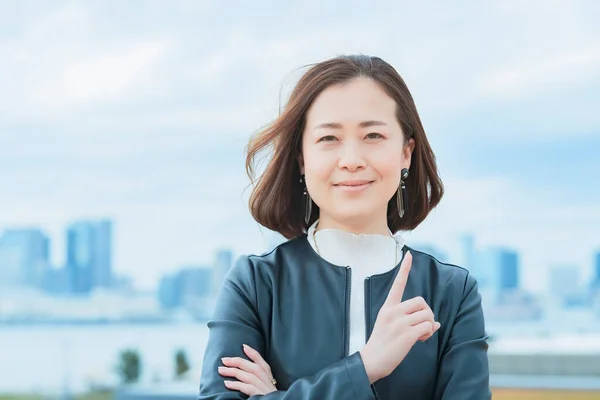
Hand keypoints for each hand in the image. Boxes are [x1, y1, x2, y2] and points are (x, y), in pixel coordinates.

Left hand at [218, 344, 277, 395]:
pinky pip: (247, 388)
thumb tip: (242, 371)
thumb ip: (258, 378)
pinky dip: (236, 385)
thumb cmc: (268, 397)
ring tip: (221, 370)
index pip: (262, 362)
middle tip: (223, 360)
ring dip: (233, 372)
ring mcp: (264, 388)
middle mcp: (268, 381)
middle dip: (237, 361)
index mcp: (269, 377)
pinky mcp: (260, 396)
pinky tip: (227, 384)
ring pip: (248, 376)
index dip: (253, 353)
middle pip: (252, 367)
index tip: (243, 346)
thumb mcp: (265, 386)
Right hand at [359, 251, 440, 383]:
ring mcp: (399, 322)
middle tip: (421, 325)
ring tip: (421, 335)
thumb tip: (435, 323)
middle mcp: (393, 312)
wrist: (371, 361)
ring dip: (429, 325)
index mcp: (387, 308)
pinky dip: (429, 333)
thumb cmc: (381, 345)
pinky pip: (428, 326)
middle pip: (421, 301)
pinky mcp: (406, 334)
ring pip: (427, 314)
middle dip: (426, 313)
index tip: (409, 255)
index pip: (397, 284)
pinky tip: (421, 339)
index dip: (405, 269)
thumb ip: (410, 321)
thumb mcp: (390, 326)